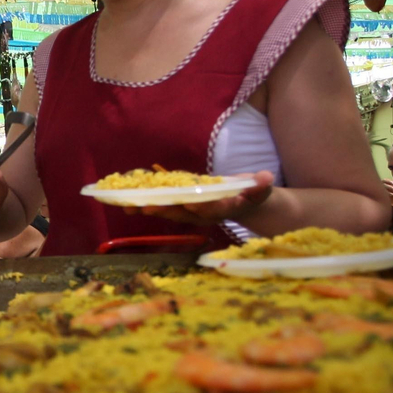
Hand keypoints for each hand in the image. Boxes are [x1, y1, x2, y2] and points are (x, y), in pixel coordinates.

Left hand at [123, 171, 274, 225]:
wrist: (247, 205)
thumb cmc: (252, 195)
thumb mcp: (260, 190)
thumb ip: (261, 186)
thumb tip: (265, 178)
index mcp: (223, 210)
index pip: (211, 210)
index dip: (200, 207)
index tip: (190, 203)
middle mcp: (203, 214)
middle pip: (182, 214)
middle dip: (164, 210)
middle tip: (145, 207)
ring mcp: (191, 212)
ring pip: (168, 212)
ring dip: (148, 210)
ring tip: (127, 207)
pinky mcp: (182, 207)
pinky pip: (163, 205)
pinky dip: (146, 203)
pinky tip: (127, 202)